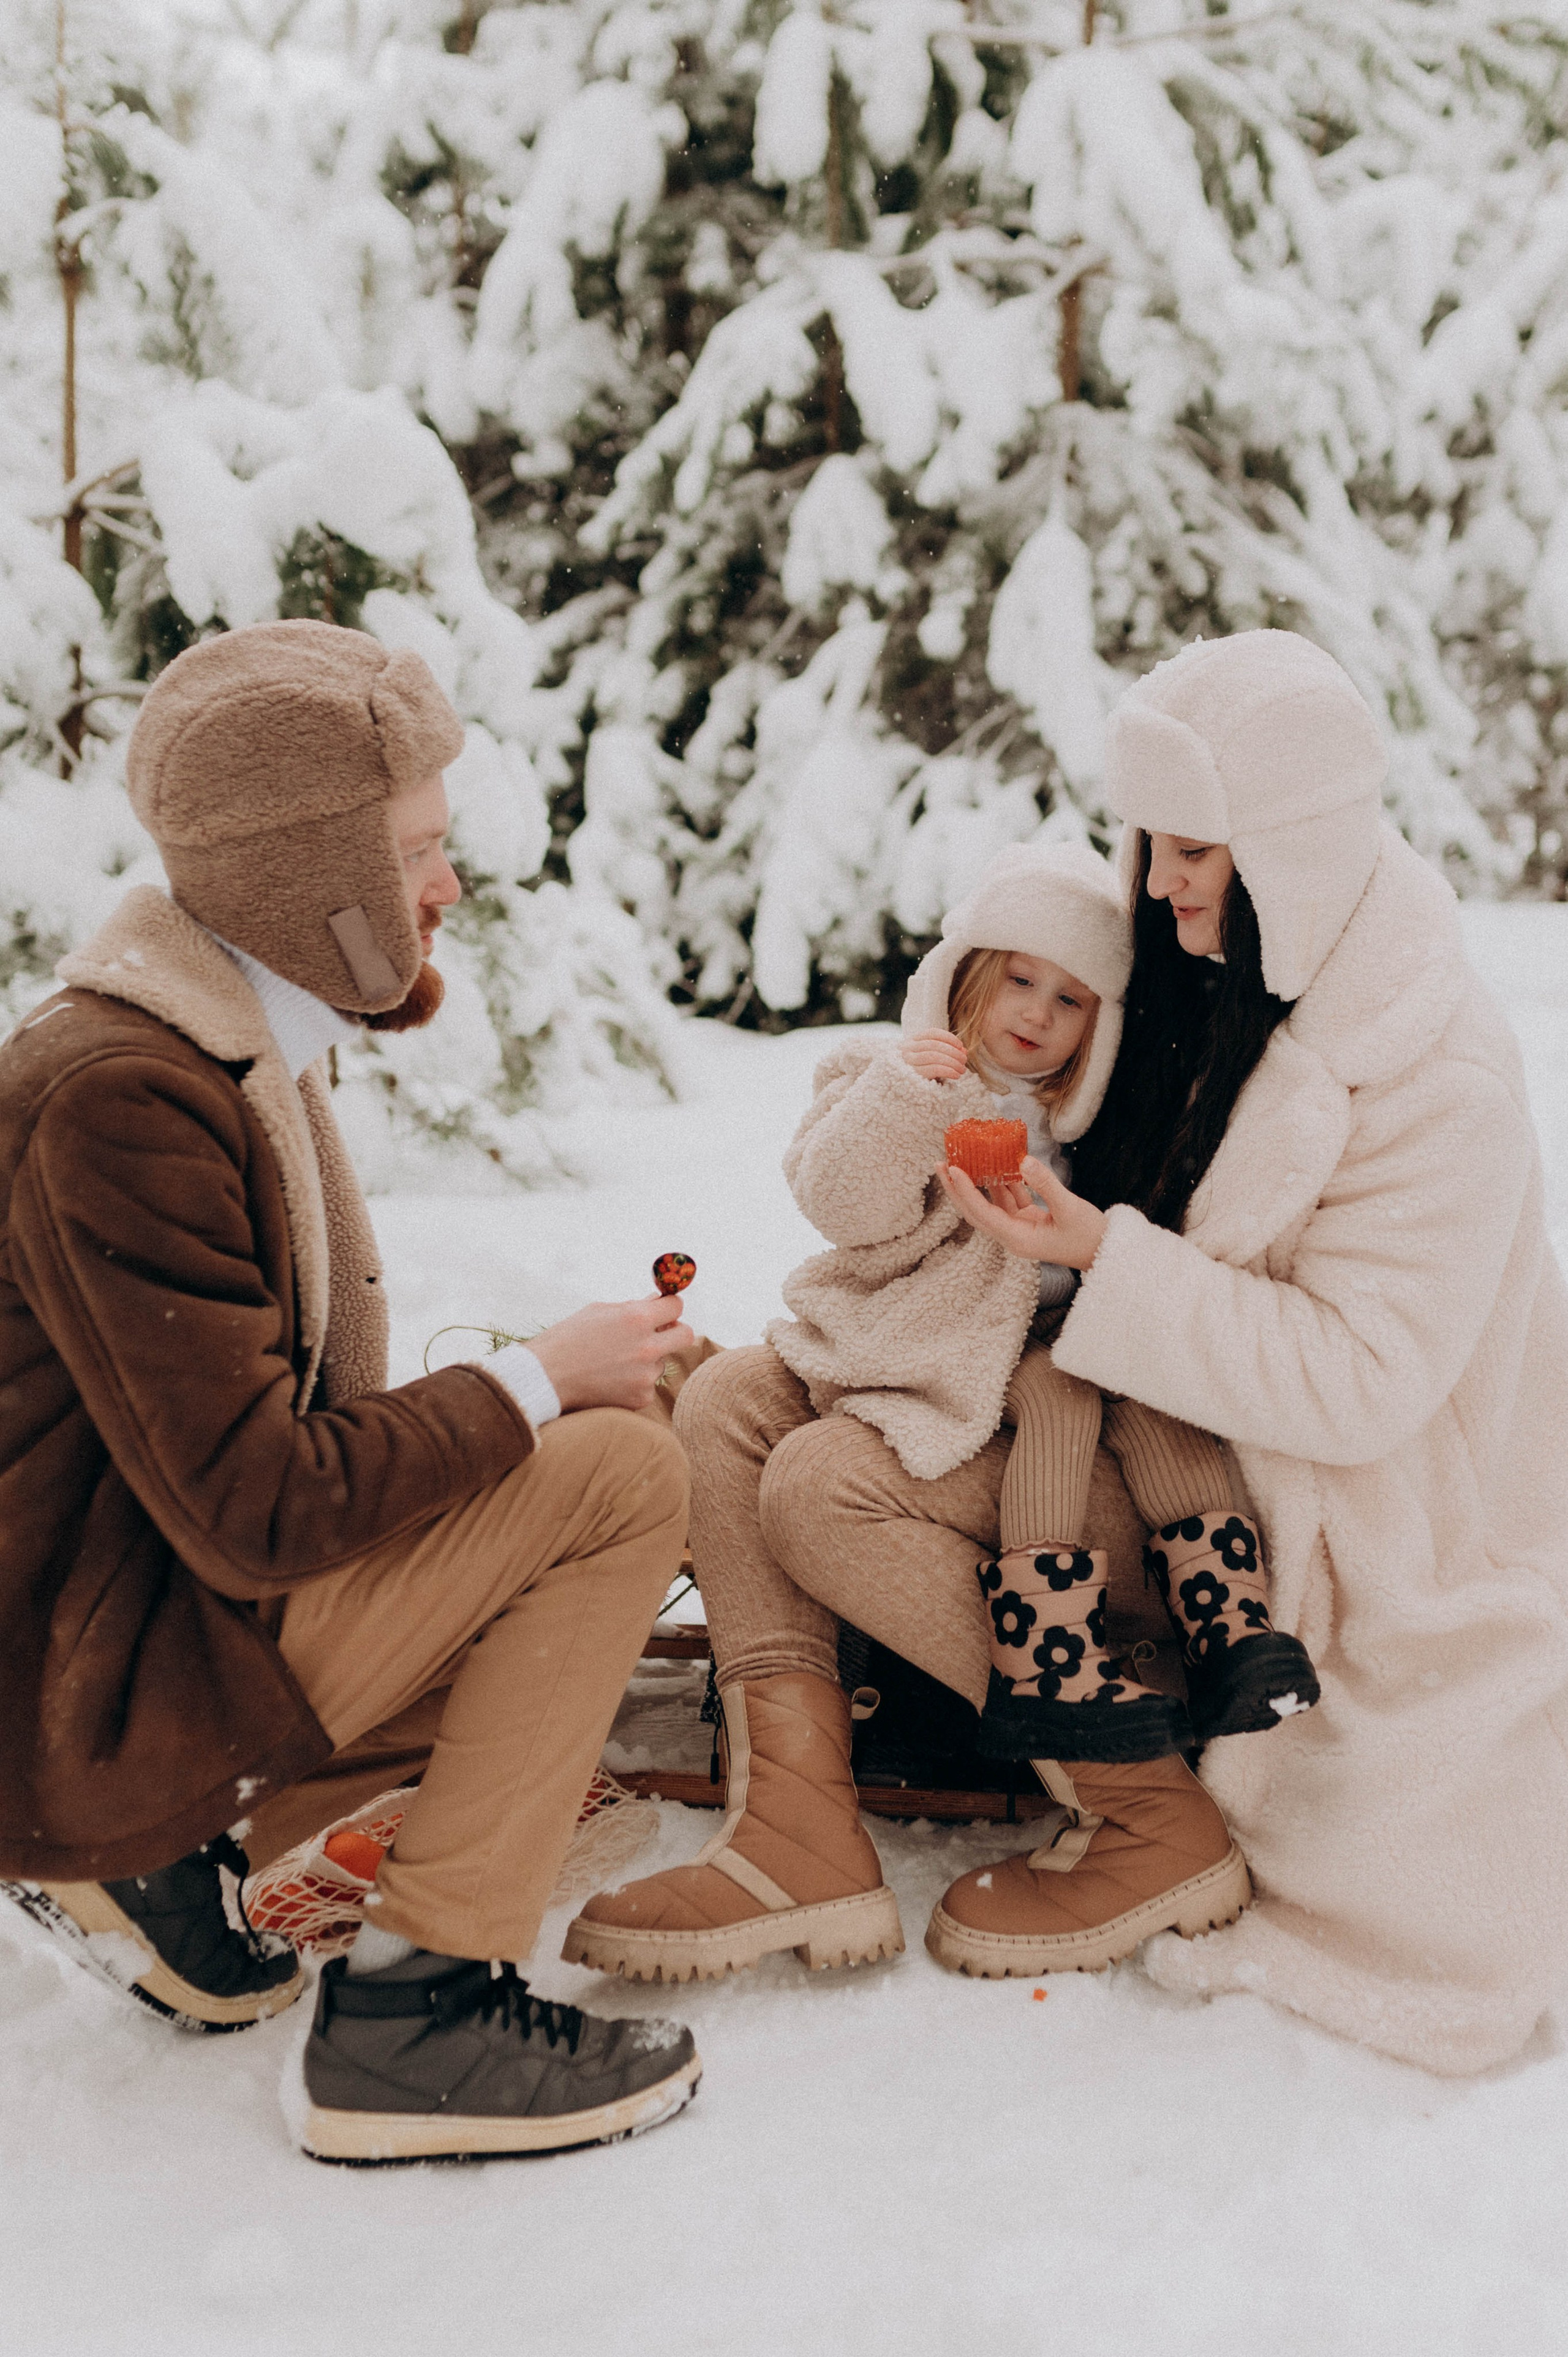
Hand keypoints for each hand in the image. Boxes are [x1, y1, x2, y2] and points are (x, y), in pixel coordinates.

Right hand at [528, 1294, 695, 1412]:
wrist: (545, 1378)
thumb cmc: (567, 1338)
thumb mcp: (598, 1311)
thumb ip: (632, 1307)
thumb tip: (656, 1301)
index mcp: (637, 1318)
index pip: (676, 1306)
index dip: (670, 1307)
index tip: (664, 1310)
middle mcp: (647, 1347)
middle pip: (685, 1335)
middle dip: (675, 1331)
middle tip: (660, 1333)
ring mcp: (645, 1375)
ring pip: (662, 1362)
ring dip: (647, 1359)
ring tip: (614, 1362)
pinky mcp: (640, 1398)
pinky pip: (648, 1384)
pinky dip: (635, 1382)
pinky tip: (611, 1379)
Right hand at [902, 1028, 967, 1081]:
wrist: (903, 1087)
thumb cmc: (922, 1069)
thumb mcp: (933, 1057)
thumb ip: (947, 1051)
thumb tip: (964, 1051)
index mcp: (913, 1040)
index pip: (932, 1033)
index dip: (949, 1038)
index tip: (960, 1046)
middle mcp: (907, 1048)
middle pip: (934, 1045)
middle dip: (953, 1052)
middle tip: (964, 1060)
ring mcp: (908, 1061)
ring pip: (934, 1056)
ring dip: (952, 1062)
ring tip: (962, 1069)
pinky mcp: (912, 1075)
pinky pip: (933, 1069)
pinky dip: (948, 1071)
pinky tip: (956, 1075)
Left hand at [938, 1153, 1107, 1269]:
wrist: (1107, 1253)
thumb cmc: (1091, 1236)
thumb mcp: (1070, 1207)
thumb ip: (1046, 1183)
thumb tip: (1023, 1160)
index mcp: (1018, 1239)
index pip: (983, 1213)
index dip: (965, 1191)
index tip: (952, 1168)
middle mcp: (1013, 1235)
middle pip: (976, 1210)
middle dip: (957, 1188)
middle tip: (940, 1163)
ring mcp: (1020, 1228)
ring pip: (991, 1203)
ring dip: (977, 1182)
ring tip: (960, 1158)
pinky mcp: (1029, 1220)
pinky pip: (1009, 1198)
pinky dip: (1002, 1181)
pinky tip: (995, 1161)